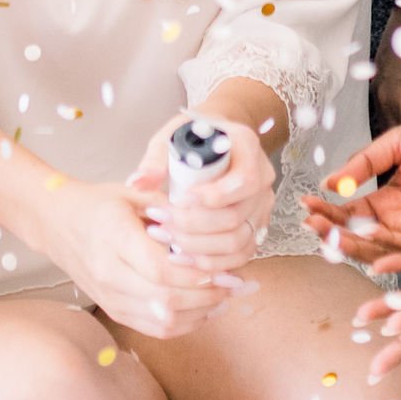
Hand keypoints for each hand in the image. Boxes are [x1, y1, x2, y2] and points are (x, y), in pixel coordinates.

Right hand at [38, 179, 237, 340]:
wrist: (57, 224)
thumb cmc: (97, 205)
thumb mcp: (132, 194)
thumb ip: (170, 209)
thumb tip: (211, 225)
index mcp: (113, 239)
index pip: (160, 268)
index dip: (196, 272)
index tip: (223, 266)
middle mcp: (110, 274)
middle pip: (166, 298)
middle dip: (207, 294)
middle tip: (235, 283)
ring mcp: (111, 298)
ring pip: (163, 320)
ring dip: (200, 312)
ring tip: (225, 296)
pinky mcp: (115, 311)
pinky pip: (155, 329)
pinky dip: (184, 324)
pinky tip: (204, 308)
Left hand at [128, 114, 275, 276]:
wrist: (214, 141)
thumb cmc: (192, 137)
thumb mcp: (172, 138)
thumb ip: (155, 160)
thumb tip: (138, 183)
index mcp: (247, 148)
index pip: (242, 181)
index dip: (212, 198)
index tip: (179, 199)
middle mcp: (262, 178)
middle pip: (236, 217)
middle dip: (194, 227)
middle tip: (161, 224)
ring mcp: (261, 206)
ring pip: (238, 242)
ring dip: (199, 248)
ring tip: (168, 241)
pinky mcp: (255, 226)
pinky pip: (240, 255)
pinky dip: (212, 262)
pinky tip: (184, 258)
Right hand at [304, 112, 400, 272]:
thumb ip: (366, 162)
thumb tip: (329, 182)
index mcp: (388, 200)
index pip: (351, 212)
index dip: (328, 210)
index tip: (305, 206)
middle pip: (362, 236)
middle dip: (335, 232)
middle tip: (312, 227)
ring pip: (384, 251)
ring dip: (357, 250)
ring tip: (332, 244)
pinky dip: (394, 262)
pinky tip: (374, 261)